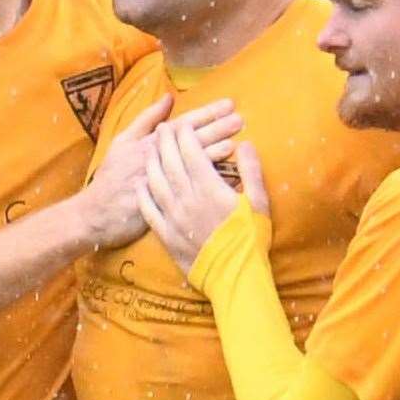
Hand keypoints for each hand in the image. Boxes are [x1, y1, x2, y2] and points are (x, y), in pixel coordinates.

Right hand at [79, 96, 242, 248]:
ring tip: (234, 143)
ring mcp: (157, 182)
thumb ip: (146, 119)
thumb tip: (168, 98)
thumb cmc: (110, 178)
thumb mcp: (122, 142)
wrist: (94, 215)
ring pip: (187, 165)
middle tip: (238, 119)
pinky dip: (202, 183)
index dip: (205, 114)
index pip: (182, 125)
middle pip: (188, 141)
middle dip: (215, 129)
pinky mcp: (160, 204)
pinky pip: (185, 191)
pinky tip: (220, 178)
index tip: (228, 105)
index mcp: (148, 143)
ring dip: (211, 153)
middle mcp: (154, 159)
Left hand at [139, 117, 269, 275]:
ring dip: (152, 163)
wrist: (235, 275)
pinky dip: (143, 194)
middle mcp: (188, 199)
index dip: (184, 136)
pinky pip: (149, 210)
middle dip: (165, 142)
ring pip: (156, 182)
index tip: (181, 124)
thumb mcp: (259, 202)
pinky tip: (140, 184)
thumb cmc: (250, 239)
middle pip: (171, 163)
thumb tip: (245, 144)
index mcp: (210, 188)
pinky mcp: (166, 235)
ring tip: (150, 149)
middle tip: (162, 129)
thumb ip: (251, 171)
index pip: (192, 153)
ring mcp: (174, 217)